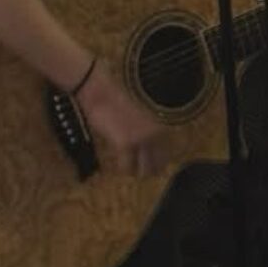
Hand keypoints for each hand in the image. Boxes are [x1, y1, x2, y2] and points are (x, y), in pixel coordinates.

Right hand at [74, 60, 167, 176]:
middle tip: (141, 174)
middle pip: (158, 165)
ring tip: (131, 171)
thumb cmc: (115, 101)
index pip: (167, 154)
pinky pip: (127, 167)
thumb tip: (145, 148)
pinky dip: (123, 169)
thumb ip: (144, 132)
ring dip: (137, 172)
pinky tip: (120, 166)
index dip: (160, 163)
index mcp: (158, 126)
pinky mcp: (125, 144)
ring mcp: (140, 140)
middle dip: (149, 171)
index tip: (154, 168)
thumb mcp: (137, 117)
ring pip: (145, 170)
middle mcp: (154, 134)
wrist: (101, 92)